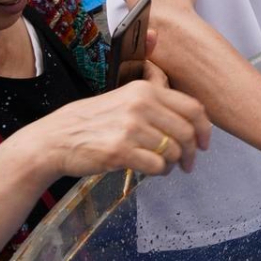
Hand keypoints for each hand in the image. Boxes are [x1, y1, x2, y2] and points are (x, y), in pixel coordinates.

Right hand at [21, 80, 210, 180]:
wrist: (54, 140)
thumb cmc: (92, 121)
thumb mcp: (123, 96)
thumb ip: (154, 97)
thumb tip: (191, 108)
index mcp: (145, 90)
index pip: (192, 107)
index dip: (204, 128)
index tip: (205, 142)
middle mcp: (140, 105)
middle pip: (187, 131)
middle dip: (193, 151)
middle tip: (189, 163)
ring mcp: (130, 128)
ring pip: (173, 150)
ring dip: (173, 163)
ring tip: (165, 166)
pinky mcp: (120, 151)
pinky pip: (157, 165)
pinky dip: (160, 171)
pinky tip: (154, 170)